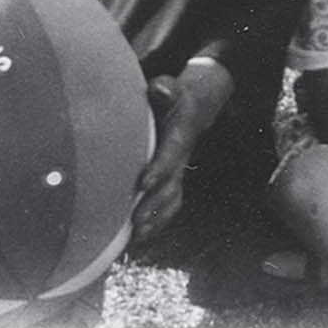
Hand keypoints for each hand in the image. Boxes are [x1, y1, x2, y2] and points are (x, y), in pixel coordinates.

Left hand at [131, 77, 190, 245]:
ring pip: (171, 200)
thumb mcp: (171, 88)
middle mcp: (181, 159)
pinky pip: (168, 206)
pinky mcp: (171, 182)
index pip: (171, 154)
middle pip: (171, 185)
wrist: (191, 109)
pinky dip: (155, 223)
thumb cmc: (173, 97)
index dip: (160, 169)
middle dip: (154, 204)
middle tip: (136, 222)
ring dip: (155, 220)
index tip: (143, 183)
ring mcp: (178, 173)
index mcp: (180, 136)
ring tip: (136, 237)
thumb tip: (158, 89)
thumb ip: (165, 89)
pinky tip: (137, 239)